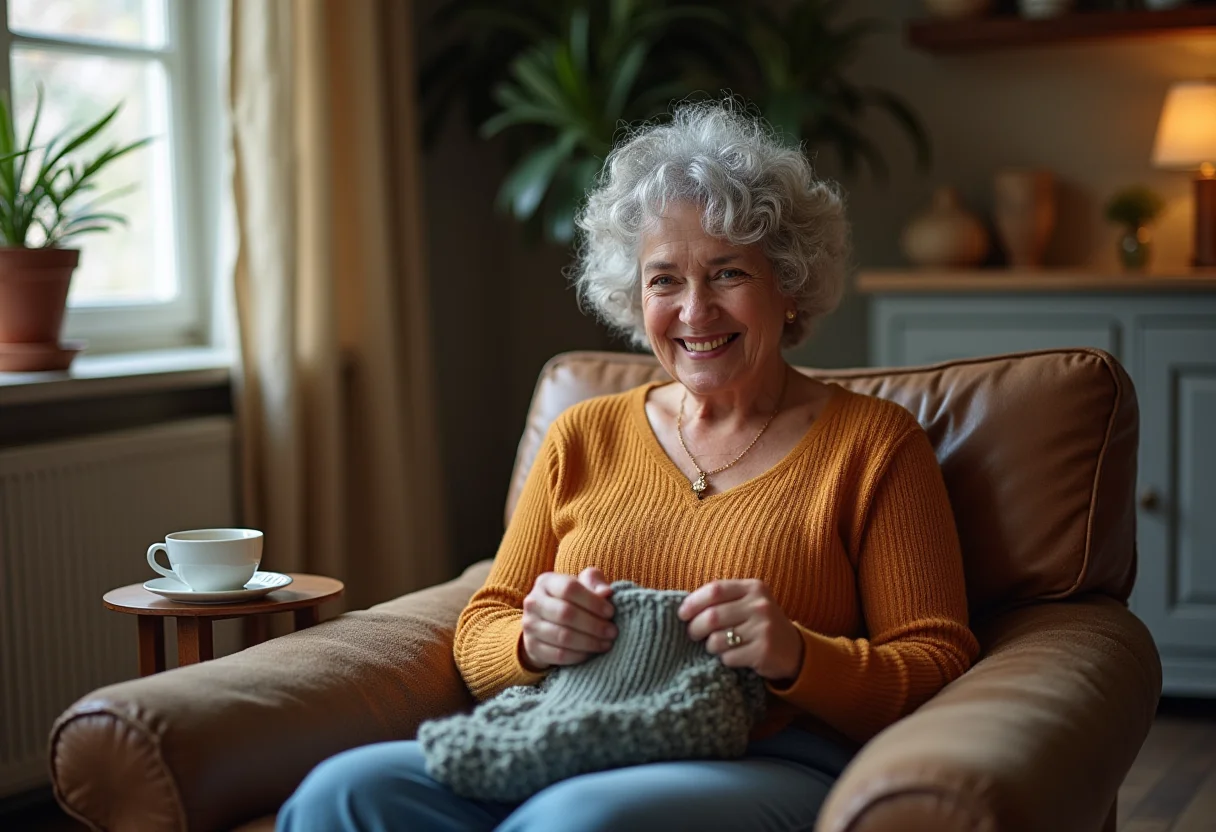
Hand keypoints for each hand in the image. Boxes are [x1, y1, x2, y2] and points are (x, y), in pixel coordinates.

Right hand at [520, 567, 616, 670]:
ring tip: (606, 644)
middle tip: (612, 632)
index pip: (569, 588)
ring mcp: (529, 625)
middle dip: (594, 625)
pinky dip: (579, 656)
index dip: (593, 601)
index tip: (611, 612)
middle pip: (565, 614)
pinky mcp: (532, 647)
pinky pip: (558, 655)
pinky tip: (591, 653)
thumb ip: (596, 583)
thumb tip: (606, 592)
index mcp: (546, 582)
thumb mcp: (584, 586)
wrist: (547, 623)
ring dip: (589, 642)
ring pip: (562, 636)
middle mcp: (533, 602)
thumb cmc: (573, 600)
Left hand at [678, 579, 804, 682]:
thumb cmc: (759, 624)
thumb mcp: (747, 603)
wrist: (793, 650)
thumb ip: (722, 599)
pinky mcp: (764, 651)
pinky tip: (733, 656)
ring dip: (710, 646)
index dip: (693, 602)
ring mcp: (764, 628)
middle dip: (695, 628)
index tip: (682, 614)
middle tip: (693, 634)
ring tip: (715, 646)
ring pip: (717, 639)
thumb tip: (684, 608)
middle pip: (712, 616)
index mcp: (754, 588)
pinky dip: (724, 659)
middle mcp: (761, 605)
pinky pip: (728, 657)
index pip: (715, 590)